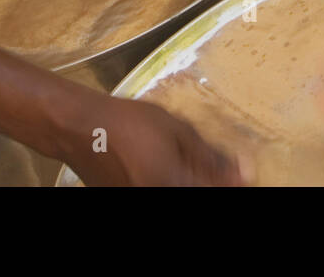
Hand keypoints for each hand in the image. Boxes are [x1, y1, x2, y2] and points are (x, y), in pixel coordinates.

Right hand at [65, 97, 245, 185]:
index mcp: (175, 184)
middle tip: (210, 165)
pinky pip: (158, 191)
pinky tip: (160, 166)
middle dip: (206, 179)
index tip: (239, 172)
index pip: (216, 190)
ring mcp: (140, 201)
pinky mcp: (126, 200)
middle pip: (197, 191)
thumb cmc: (129, 122)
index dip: (232, 181)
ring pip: (178, 191)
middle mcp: (156, 197)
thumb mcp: (176, 130)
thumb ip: (210, 157)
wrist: (79, 128)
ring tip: (177, 160)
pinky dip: (166, 181)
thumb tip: (244, 172)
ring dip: (188, 179)